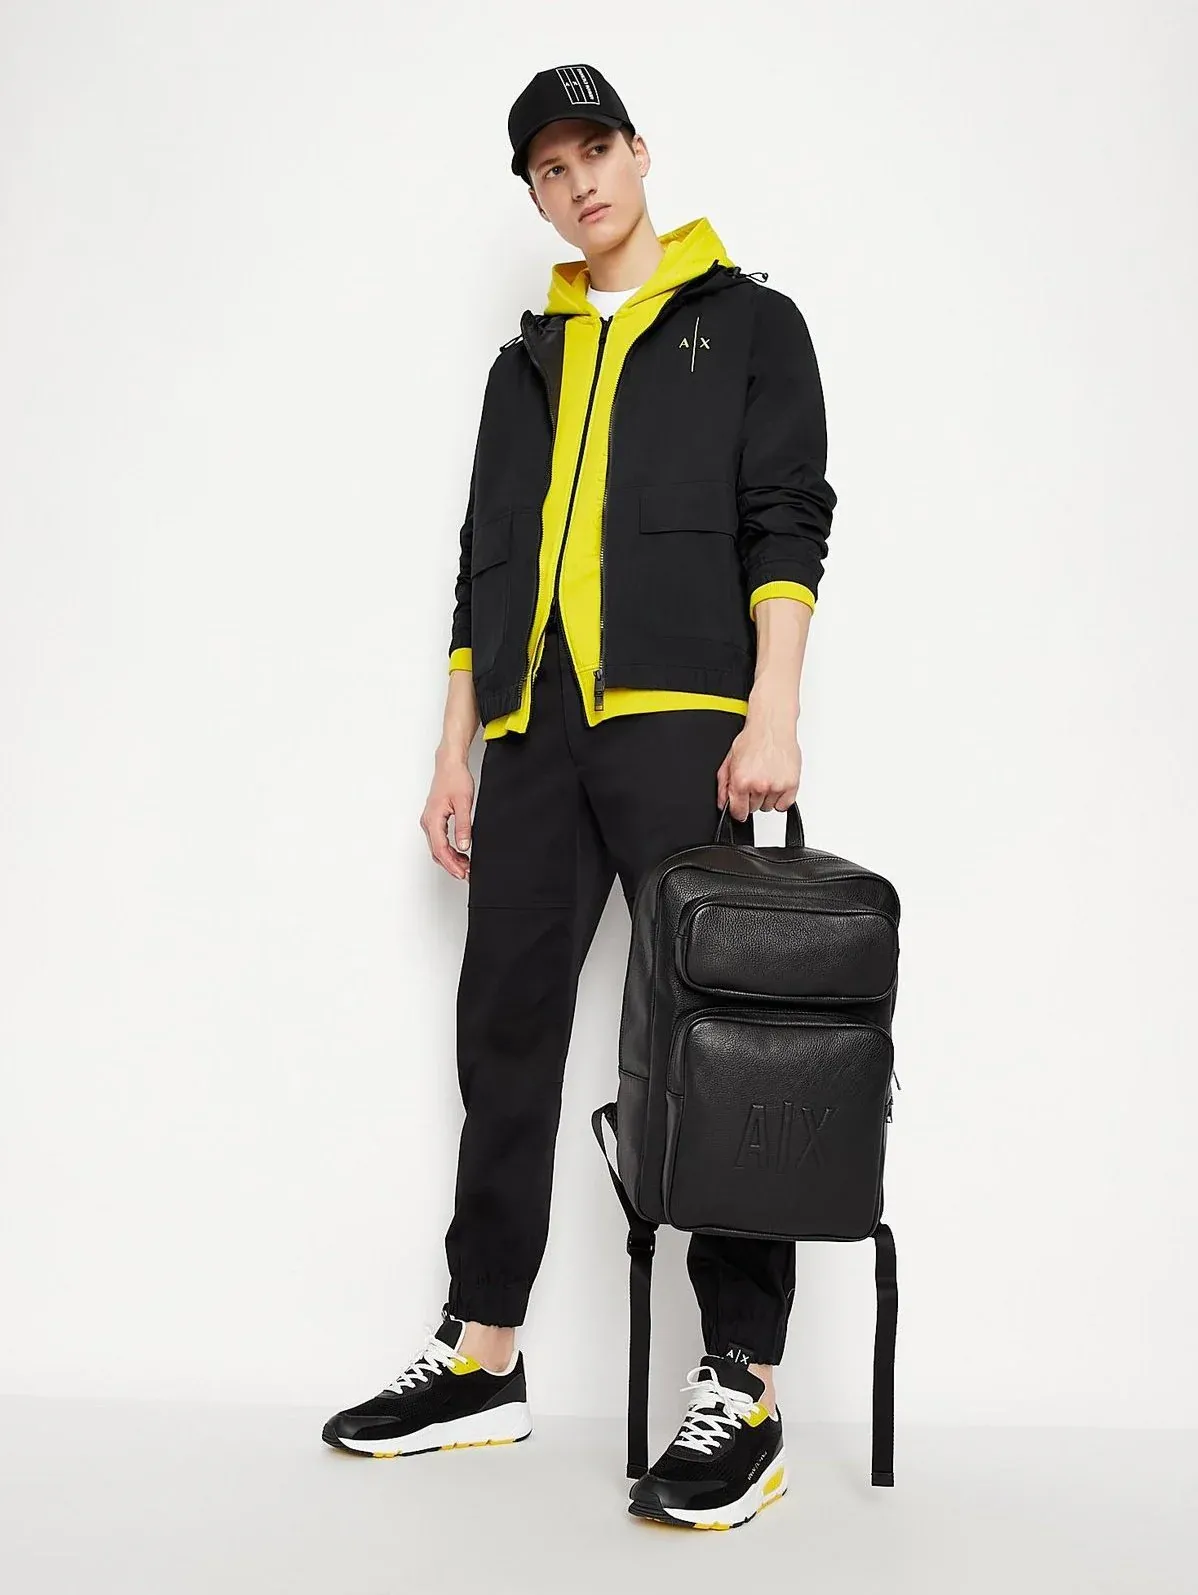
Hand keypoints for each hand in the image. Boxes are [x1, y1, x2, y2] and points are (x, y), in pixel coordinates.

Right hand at [421, 753, 474, 879]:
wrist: (450, 765)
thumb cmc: (455, 779)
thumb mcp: (464, 803)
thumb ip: (463, 826)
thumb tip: (464, 846)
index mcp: (433, 819)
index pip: (440, 850)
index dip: (452, 865)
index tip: (463, 874)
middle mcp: (428, 822)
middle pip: (437, 852)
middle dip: (452, 865)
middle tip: (467, 873)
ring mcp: (429, 821)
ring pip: (437, 848)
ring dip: (450, 859)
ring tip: (466, 866)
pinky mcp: (434, 819)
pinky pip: (439, 840)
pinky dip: (449, 850)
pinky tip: (461, 853)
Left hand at [716, 711, 800, 821]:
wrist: (771, 727)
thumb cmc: (752, 740)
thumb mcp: (730, 761)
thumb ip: (724, 785)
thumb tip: (723, 803)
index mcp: (742, 781)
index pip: (739, 812)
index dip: (738, 809)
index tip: (741, 806)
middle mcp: (759, 786)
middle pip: (754, 809)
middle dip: (752, 798)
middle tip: (755, 780)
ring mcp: (776, 786)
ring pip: (769, 807)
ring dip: (767, 797)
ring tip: (766, 777)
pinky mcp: (791, 785)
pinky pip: (784, 805)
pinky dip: (781, 798)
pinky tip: (776, 783)